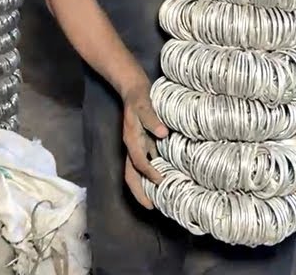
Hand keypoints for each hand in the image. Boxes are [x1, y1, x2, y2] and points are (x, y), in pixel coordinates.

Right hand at [121, 81, 168, 208]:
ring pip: (136, 172)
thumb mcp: (144, 104)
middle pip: (131, 175)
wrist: (132, 87)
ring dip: (144, 186)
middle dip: (139, 192)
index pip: (138, 162)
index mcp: (131, 140)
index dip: (149, 173)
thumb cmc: (139, 97)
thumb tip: (163, 133)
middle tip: (151, 207)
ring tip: (157, 199)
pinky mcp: (143, 143)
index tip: (161, 181)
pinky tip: (164, 178)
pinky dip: (151, 173)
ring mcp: (137, 146)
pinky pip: (145, 162)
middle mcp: (132, 147)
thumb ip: (152, 118)